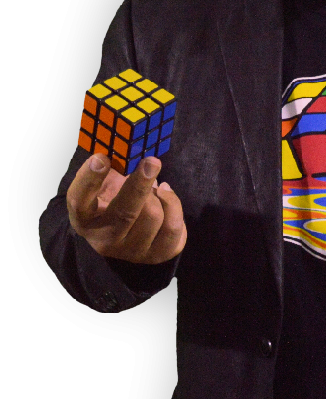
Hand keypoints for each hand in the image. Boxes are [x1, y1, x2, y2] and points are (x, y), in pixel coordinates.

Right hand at [66, 153, 186, 263]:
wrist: (127, 233)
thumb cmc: (113, 198)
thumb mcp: (105, 183)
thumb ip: (111, 166)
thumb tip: (126, 143)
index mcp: (84, 219)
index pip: (79, 201)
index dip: (89, 179)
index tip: (101, 157)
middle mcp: (104, 240)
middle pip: (125, 212)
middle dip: (140, 184)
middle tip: (152, 161)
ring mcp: (131, 252)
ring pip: (153, 216)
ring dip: (158, 195)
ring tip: (154, 188)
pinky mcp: (156, 255)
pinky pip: (174, 228)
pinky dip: (174, 205)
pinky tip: (166, 195)